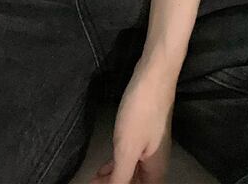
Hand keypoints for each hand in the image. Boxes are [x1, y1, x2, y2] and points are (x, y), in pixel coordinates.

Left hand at [87, 59, 176, 183]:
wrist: (154, 75)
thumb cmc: (140, 112)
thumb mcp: (127, 148)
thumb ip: (120, 177)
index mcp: (155, 171)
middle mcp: (156, 163)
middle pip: (135, 183)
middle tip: (92, 183)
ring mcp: (150, 146)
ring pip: (131, 171)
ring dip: (114, 177)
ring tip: (94, 179)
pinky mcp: (143, 133)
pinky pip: (130, 157)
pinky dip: (117, 164)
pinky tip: (105, 166)